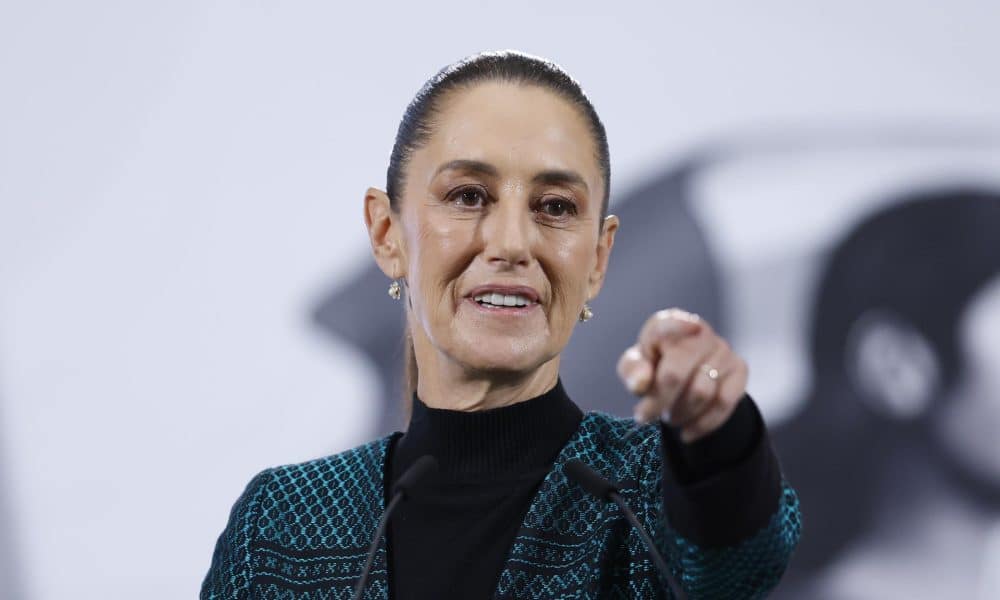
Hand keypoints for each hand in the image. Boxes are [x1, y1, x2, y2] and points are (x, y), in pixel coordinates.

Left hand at [616, 308, 748, 442]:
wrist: (686, 372)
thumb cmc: (654, 365)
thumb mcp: (635, 366)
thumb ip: (633, 370)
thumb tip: (640, 383)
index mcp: (669, 323)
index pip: (669, 327)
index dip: (677, 329)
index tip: (686, 330)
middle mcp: (700, 332)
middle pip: (676, 374)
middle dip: (659, 402)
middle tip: (646, 416)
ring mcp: (723, 349)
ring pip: (701, 393)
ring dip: (680, 414)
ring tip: (669, 417)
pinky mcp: (740, 368)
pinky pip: (724, 403)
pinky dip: (703, 424)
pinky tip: (687, 433)